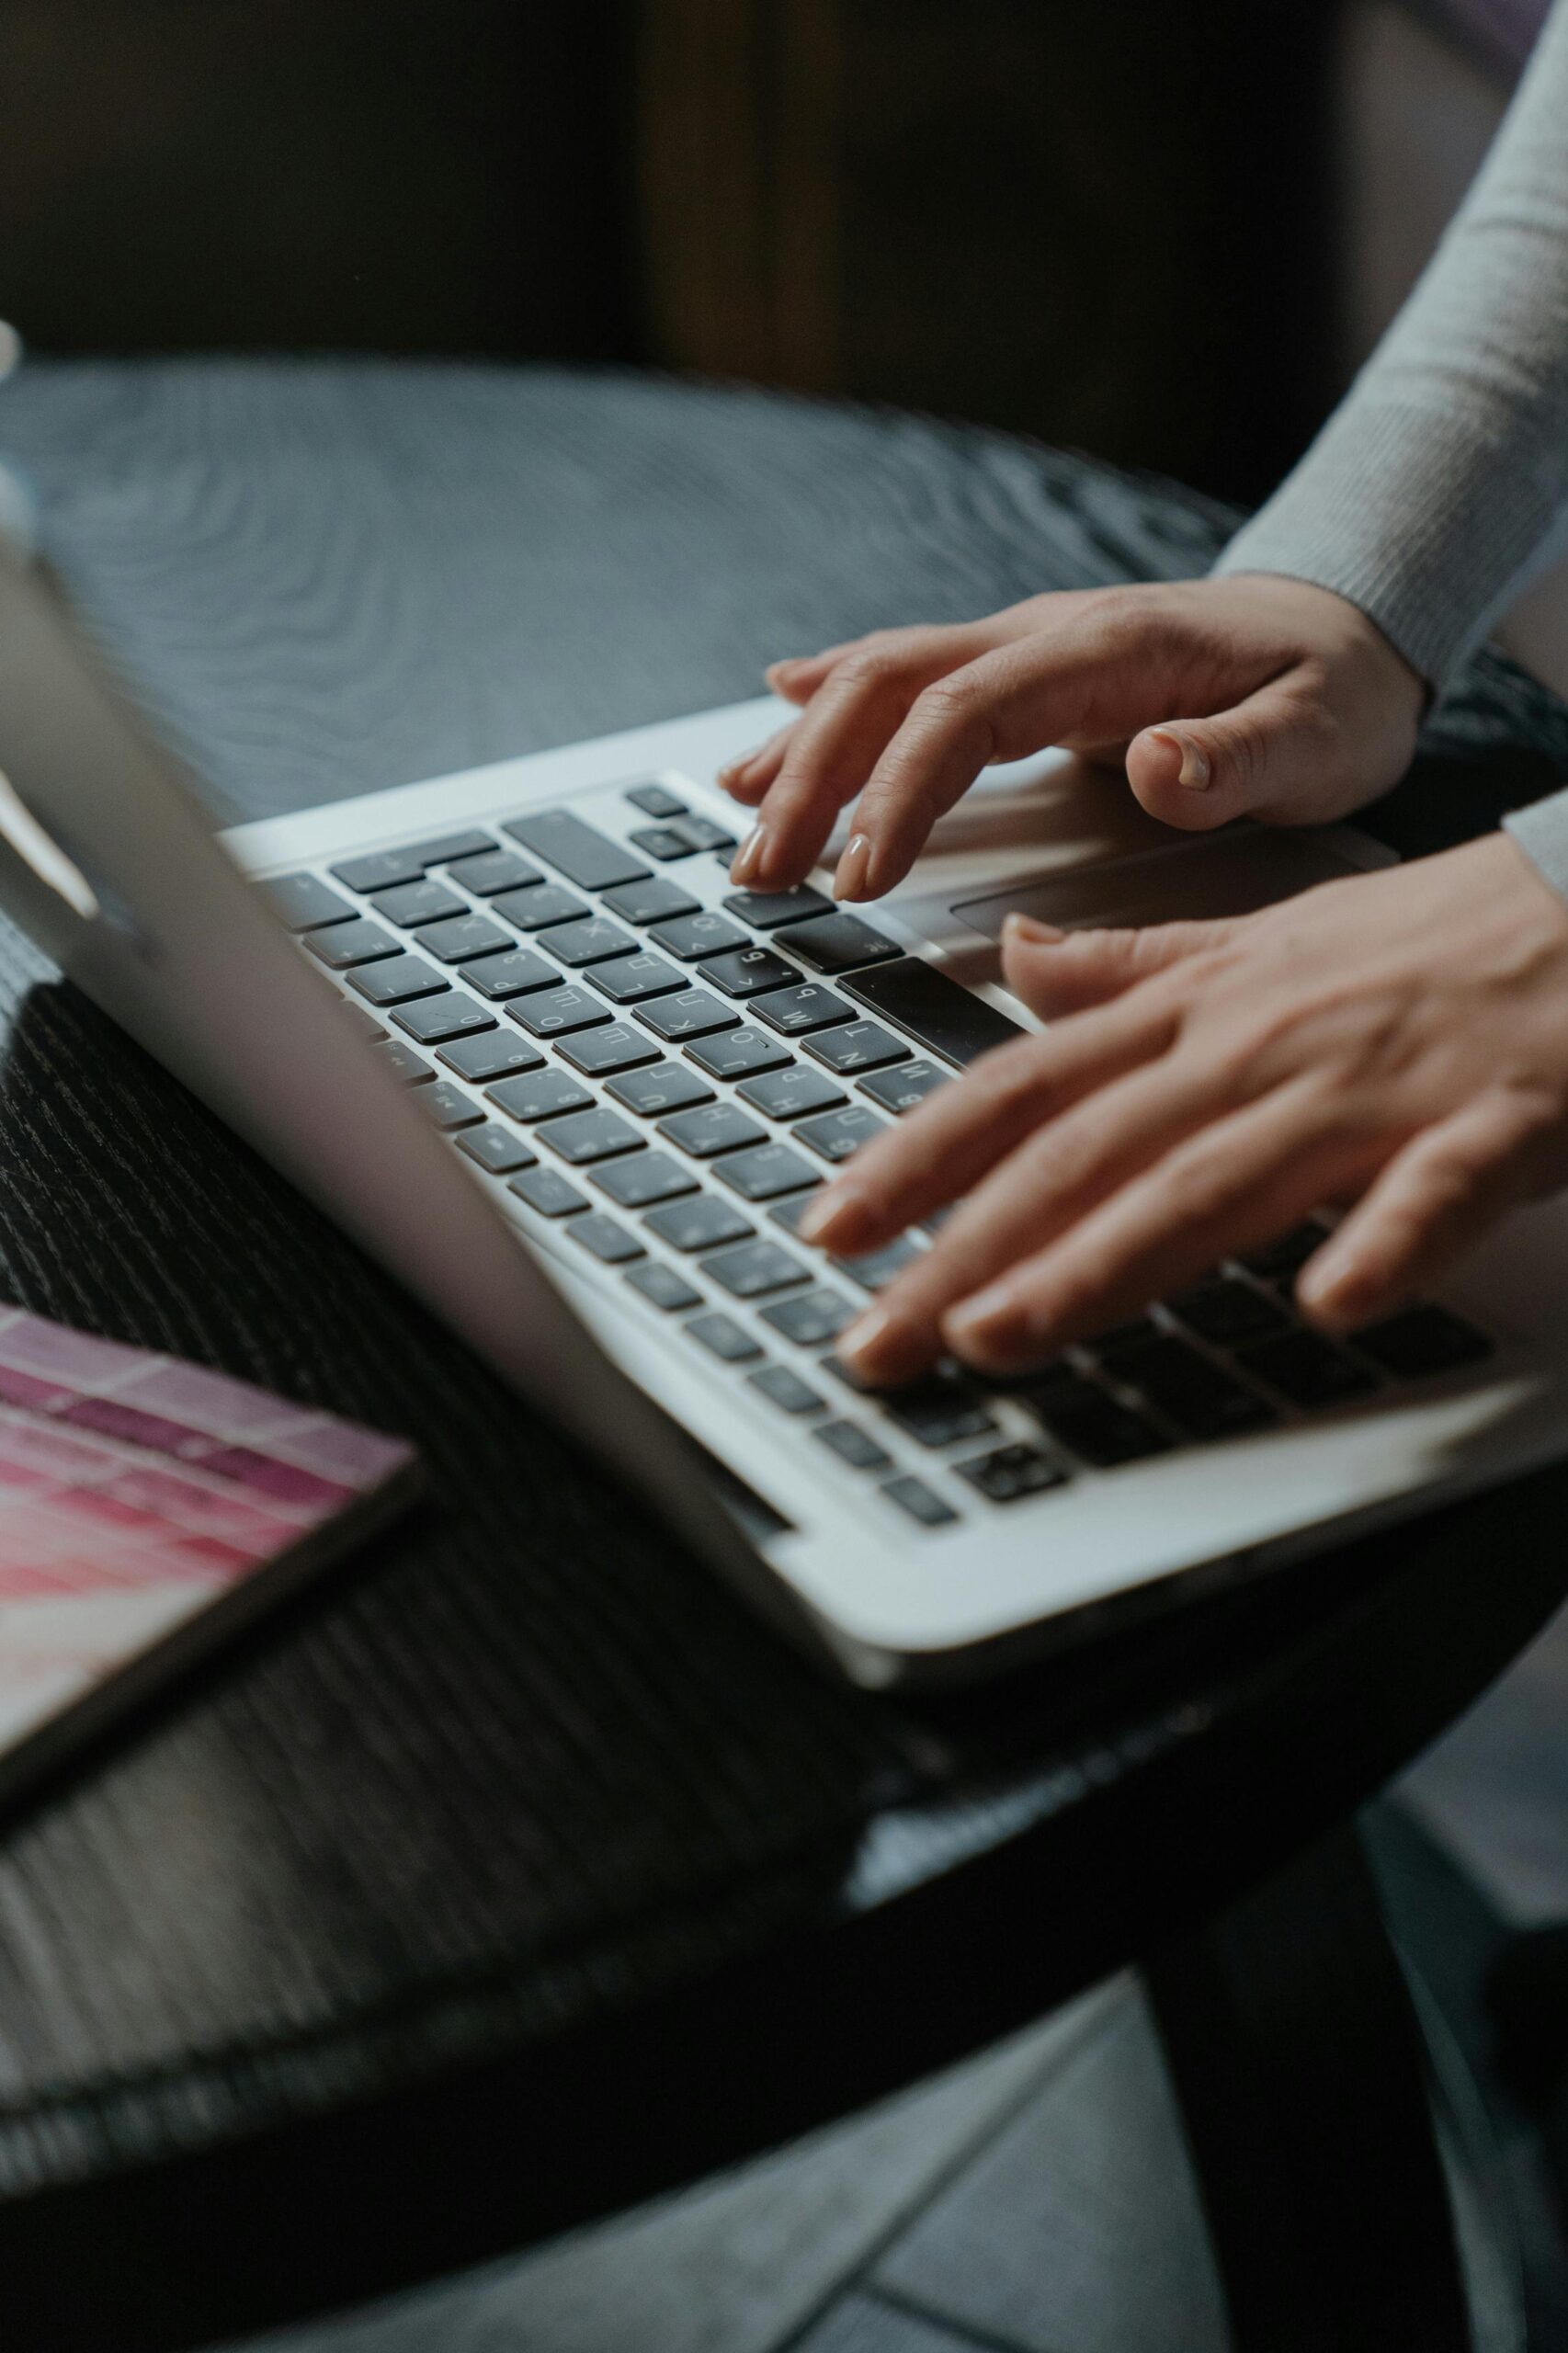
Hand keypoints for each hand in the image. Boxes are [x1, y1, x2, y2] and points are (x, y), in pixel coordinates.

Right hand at [722, 576, 1423, 899]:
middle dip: (814, 778)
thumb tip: (1156, 766)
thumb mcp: (1325, 736)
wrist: (1352, 622)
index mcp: (1108, 652)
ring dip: (805, 745)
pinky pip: (910, 672)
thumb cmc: (1338, 691)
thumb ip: (1242, 759)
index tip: (859, 878)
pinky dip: (834, 696)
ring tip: (736, 815)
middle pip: (894, 686)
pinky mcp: (1023, 669)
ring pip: (884, 675)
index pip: (967, 714)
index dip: (899, 794)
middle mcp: (1048, 635)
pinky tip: (778, 709)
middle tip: (761, 872)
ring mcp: (1028, 645)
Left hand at [797, 833, 1567, 1384]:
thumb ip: (1134, 968)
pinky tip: (1329, 1303)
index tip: (833, 1228)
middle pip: (1086, 1152)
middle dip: (969, 1251)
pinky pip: (1433, 1189)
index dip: (920, 1159)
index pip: (1026, 1087)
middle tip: (878, 1341)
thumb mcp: (1263, 939)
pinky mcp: (1496, 1122)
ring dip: (1106, 1259)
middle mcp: (1257, 1047)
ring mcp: (1372, 1086)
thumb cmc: (1433, 935)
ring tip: (1006, 1334)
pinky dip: (1385, 1241)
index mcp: (1200, 1010)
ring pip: (1216, 1178)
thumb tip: (1015, 963)